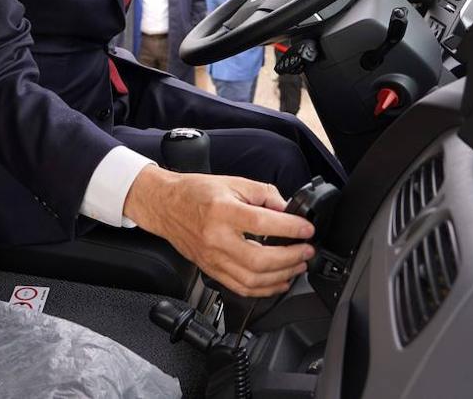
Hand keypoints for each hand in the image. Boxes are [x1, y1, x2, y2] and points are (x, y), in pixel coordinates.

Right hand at [124, 166, 315, 296]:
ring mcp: (212, 258)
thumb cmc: (195, 192)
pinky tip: (278, 282)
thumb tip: (287, 208)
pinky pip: (240, 287)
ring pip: (252, 279)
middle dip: (290, 257)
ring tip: (298, 266)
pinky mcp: (211, 270)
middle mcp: (216, 238)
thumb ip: (263, 194)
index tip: (307, 228)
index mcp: (222, 211)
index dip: (290, 228)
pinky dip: (264, 289)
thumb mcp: (232, 182)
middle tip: (306, 250)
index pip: (262, 222)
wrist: (165, 205)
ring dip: (282, 276)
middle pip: (259, 259)